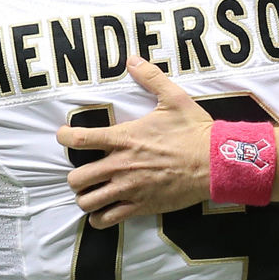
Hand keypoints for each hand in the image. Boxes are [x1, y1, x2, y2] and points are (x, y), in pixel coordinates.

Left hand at [58, 56, 211, 227]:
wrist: (215, 163)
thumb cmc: (194, 131)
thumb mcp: (174, 98)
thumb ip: (151, 78)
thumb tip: (133, 59)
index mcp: (124, 138)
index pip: (79, 139)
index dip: (63, 137)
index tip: (64, 136)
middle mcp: (120, 165)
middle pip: (76, 178)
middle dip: (75, 176)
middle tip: (84, 172)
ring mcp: (129, 189)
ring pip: (88, 202)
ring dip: (86, 198)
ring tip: (92, 193)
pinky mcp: (140, 207)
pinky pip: (107, 220)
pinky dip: (100, 218)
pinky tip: (103, 212)